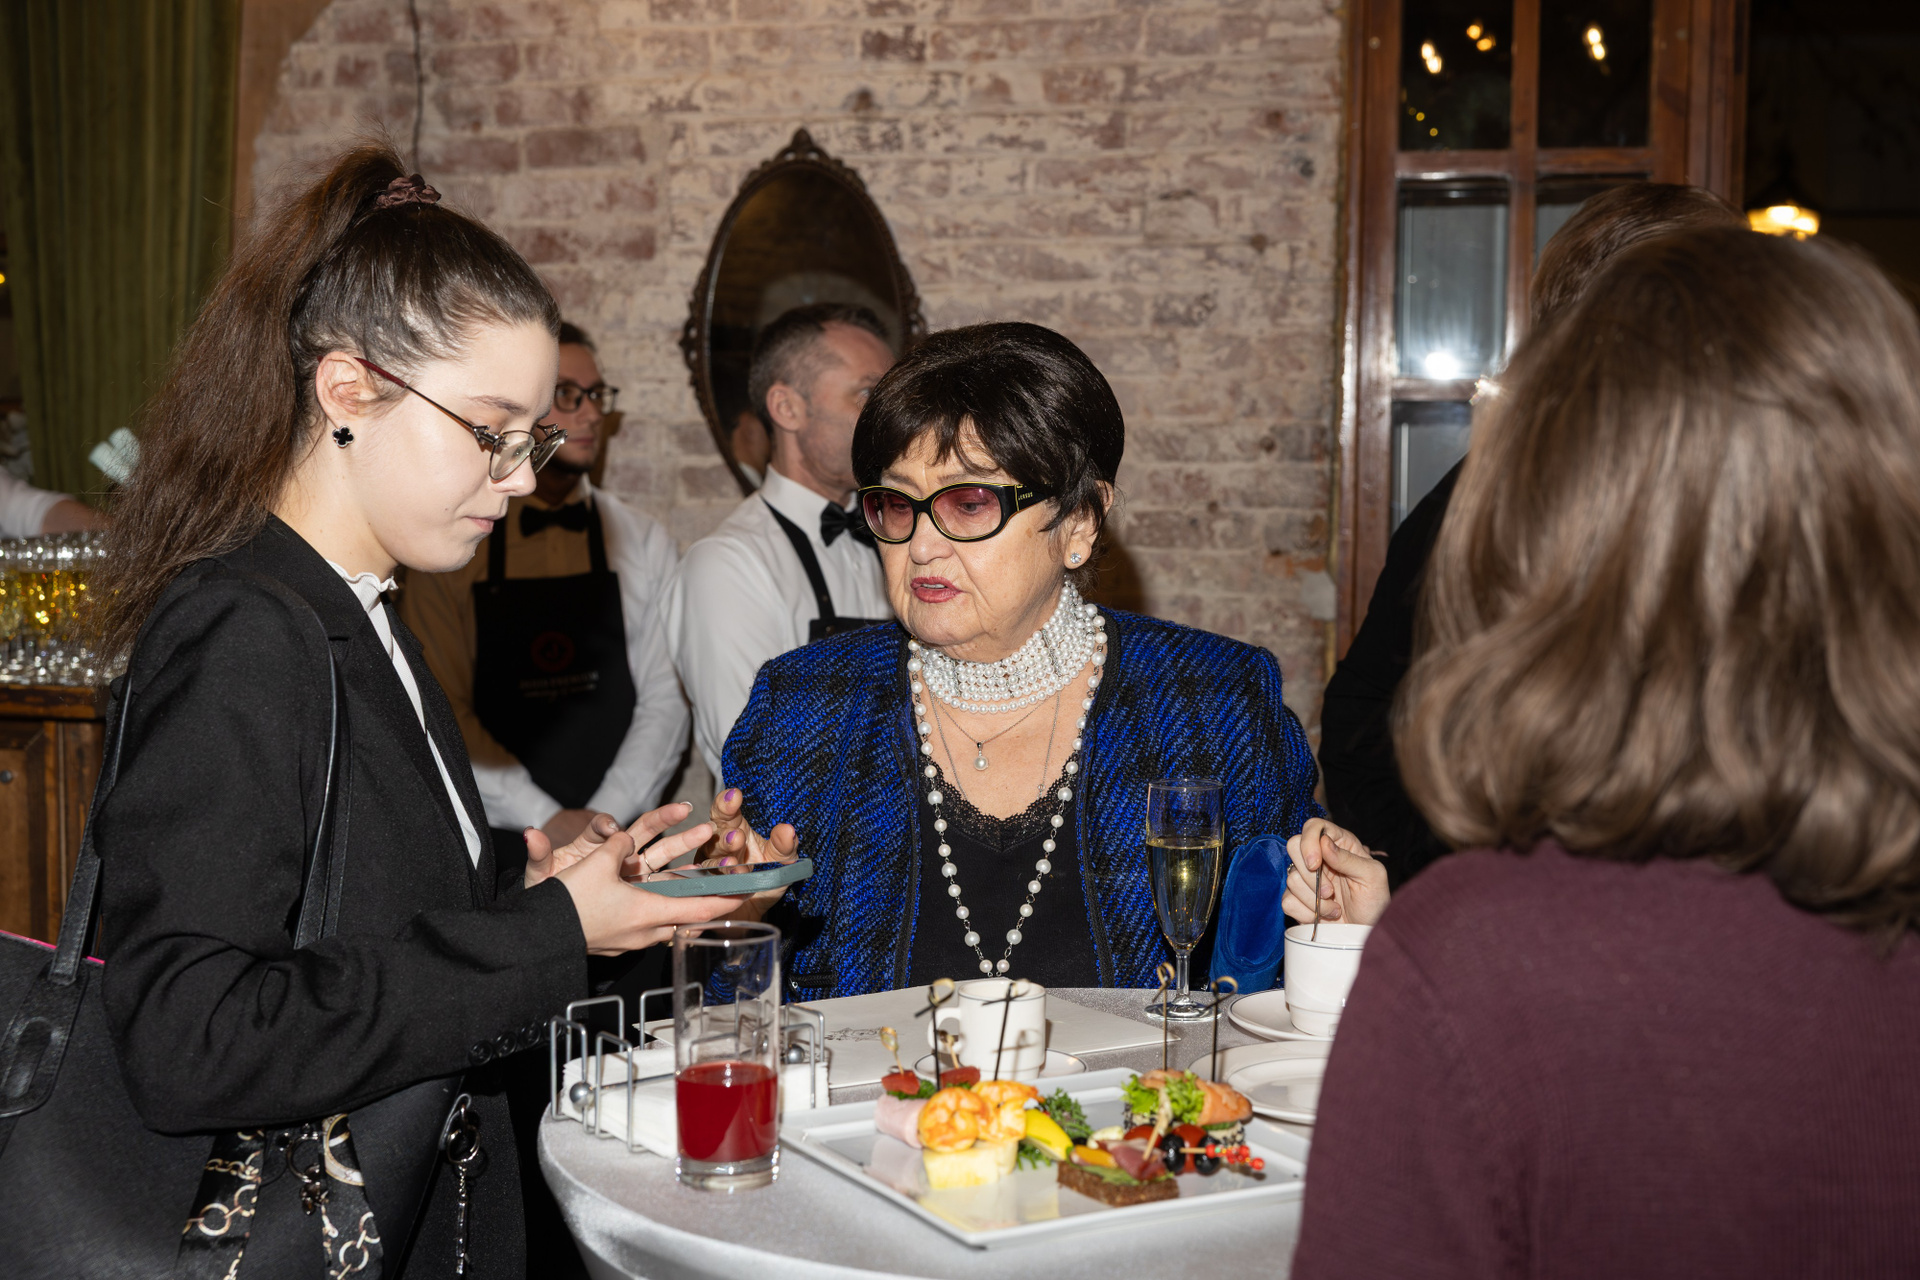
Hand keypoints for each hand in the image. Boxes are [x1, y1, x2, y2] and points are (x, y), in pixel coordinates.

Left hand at [525, 802, 701, 887]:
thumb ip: (539, 855)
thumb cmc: (553, 890)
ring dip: (686, 842)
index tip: (613, 831)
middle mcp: (618, 853)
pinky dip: (688, 879)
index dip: (609, 827)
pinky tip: (709, 876)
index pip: (603, 828)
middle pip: (644, 830)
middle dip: (666, 819)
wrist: (561, 915)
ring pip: (664, 853)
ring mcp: (635, 871)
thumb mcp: (542, 875)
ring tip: (710, 833)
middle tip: (685, 809)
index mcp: (593, 844)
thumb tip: (530, 834)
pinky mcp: (645, 889)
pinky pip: (669, 882)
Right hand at [552, 823, 736, 954]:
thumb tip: (626, 836)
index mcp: (648, 912)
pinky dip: (661, 915)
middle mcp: (644, 931)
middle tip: (730, 892)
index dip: (728, 900)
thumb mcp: (595, 863)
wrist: (534, 939)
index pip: (700, 909)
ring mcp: (630, 941)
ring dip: (684, 909)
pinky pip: (648, 927)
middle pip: (689, 919)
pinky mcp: (615, 943)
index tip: (749, 894)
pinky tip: (658, 907)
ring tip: (699, 898)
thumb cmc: (567, 903)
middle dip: (710, 904)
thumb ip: (618, 845)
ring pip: (668, 924)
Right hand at [702, 787, 799, 921]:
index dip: (726, 803)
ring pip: (710, 862)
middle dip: (726, 836)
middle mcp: (717, 846)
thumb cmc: (766, 878)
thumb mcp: (782, 861)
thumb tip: (788, 830)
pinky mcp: (705, 889)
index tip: (735, 795)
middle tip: (737, 837)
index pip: (725, 813)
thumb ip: (784, 846)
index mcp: (733, 830)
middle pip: (714, 835)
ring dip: (722, 864)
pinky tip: (726, 886)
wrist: (756, 911)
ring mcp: (708, 868)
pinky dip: (717, 886)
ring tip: (733, 865)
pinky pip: (707, 886)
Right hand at [1284, 818, 1389, 927]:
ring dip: (1315, 899)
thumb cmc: (1375, 903)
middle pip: (1293, 847)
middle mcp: (1320, 858)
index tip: (1315, 864)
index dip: (1309, 842)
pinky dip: (1306, 912)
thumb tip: (1324, 843)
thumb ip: (1349, 858)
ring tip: (1335, 909)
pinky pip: (1287, 901)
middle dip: (1310, 875)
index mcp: (1339, 844)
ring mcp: (1306, 879)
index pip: (1314, 827)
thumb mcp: (1372, 877)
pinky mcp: (1297, 900)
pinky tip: (1323, 916)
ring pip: (1291, 877)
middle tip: (1330, 892)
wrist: (1365, 934)